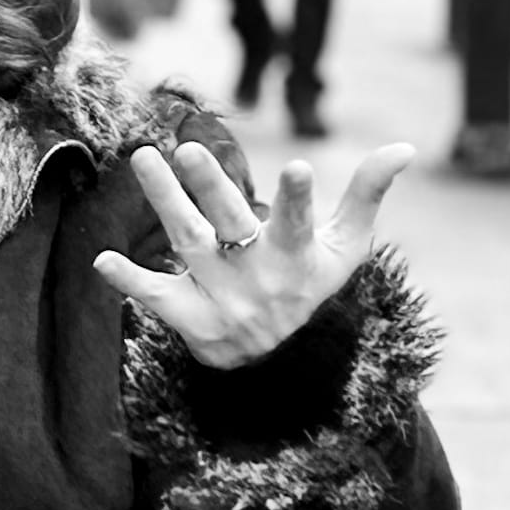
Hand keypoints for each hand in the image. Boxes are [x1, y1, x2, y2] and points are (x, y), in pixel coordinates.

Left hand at [95, 139, 413, 367]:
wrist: (281, 362)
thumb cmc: (311, 282)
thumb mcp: (344, 246)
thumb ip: (367, 193)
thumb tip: (406, 147)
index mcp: (298, 259)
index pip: (300, 225)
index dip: (300, 199)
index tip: (299, 167)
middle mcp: (258, 279)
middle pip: (231, 227)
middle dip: (210, 188)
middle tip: (186, 149)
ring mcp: (221, 298)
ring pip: (189, 244)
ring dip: (164, 202)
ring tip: (143, 157)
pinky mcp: (189, 317)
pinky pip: (156, 298)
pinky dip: (129, 281)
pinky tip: (103, 259)